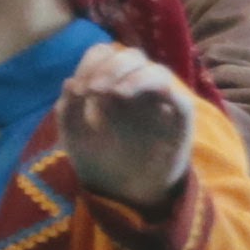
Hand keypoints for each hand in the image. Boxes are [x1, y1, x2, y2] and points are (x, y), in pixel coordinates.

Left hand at [55, 38, 197, 207]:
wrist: (122, 194)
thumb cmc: (100, 160)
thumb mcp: (74, 137)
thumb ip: (68, 110)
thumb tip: (69, 81)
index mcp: (113, 86)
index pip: (108, 56)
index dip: (92, 63)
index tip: (78, 89)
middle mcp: (139, 90)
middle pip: (132, 56)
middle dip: (110, 66)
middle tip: (93, 89)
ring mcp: (161, 104)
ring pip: (157, 70)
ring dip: (130, 73)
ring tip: (109, 92)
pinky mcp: (179, 122)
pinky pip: (180, 98)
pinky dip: (158, 89)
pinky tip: (130, 96)